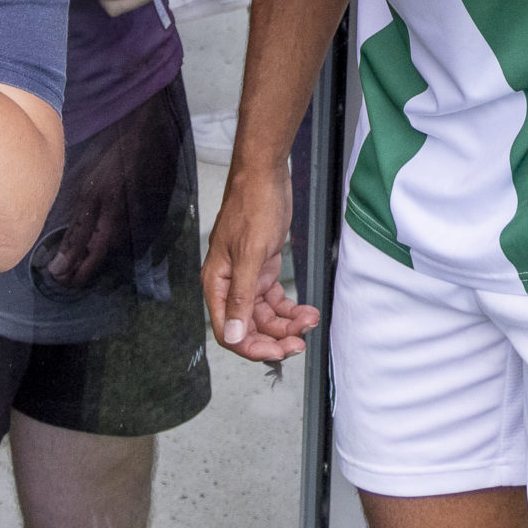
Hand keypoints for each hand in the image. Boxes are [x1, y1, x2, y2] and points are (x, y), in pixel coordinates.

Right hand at [200, 152, 321, 362]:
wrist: (265, 176)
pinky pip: (275, 300)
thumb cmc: (253, 207)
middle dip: (275, 337)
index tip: (279, 351)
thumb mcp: (250, 254)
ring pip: (265, 316)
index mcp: (216, 282)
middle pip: (248, 327)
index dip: (251, 346)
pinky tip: (306, 309)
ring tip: (310, 319)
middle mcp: (229, 284)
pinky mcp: (262, 269)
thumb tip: (232, 336)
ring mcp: (247, 277)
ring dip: (288, 323)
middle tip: (300, 341)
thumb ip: (241, 298)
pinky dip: (291, 308)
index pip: (228, 331)